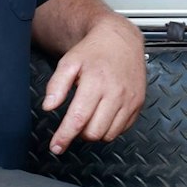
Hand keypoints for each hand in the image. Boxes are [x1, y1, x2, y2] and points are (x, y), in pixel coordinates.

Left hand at [41, 17, 145, 153]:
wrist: (121, 40)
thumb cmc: (94, 51)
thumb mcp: (68, 62)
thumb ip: (56, 85)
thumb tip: (48, 106)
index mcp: (96, 82)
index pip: (78, 119)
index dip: (65, 136)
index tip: (56, 146)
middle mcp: (116, 93)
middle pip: (94, 132)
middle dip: (80, 133)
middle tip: (75, 122)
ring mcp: (129, 100)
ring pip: (108, 135)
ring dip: (95, 132)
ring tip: (90, 116)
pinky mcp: (138, 104)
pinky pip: (122, 129)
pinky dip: (110, 128)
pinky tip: (104, 114)